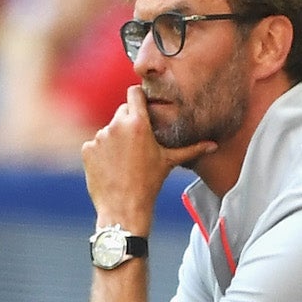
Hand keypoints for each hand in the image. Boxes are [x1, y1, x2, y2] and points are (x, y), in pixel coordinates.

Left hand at [81, 86, 216, 234]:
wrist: (124, 209)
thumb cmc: (149, 184)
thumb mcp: (169, 162)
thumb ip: (192, 149)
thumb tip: (214, 146)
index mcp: (138, 123)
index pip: (134, 92)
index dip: (138, 98)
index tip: (142, 107)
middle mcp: (116, 125)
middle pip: (122, 111)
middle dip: (129, 122)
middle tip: (137, 143)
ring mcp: (99, 137)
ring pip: (109, 130)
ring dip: (115, 139)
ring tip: (125, 161)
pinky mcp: (87, 149)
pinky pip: (95, 145)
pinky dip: (102, 153)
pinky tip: (111, 168)